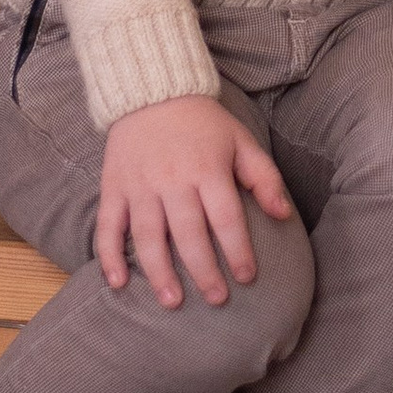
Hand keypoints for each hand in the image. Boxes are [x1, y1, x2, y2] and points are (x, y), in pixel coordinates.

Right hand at [95, 96, 293, 309]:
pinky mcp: (114, 187)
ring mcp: (140, 185)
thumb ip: (263, 177)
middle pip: (189, 234)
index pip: (226, 218)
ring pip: (148, 237)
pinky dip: (109, 256)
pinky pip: (108, 226)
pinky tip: (118, 283)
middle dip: (204, 271)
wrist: (152, 90)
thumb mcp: (241, 140)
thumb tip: (283, 215)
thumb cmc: (203, 122)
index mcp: (207, 169)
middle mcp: (173, 180)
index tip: (248, 277)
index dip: (238, 250)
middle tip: (216, 299)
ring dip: (159, 273)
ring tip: (172, 302)